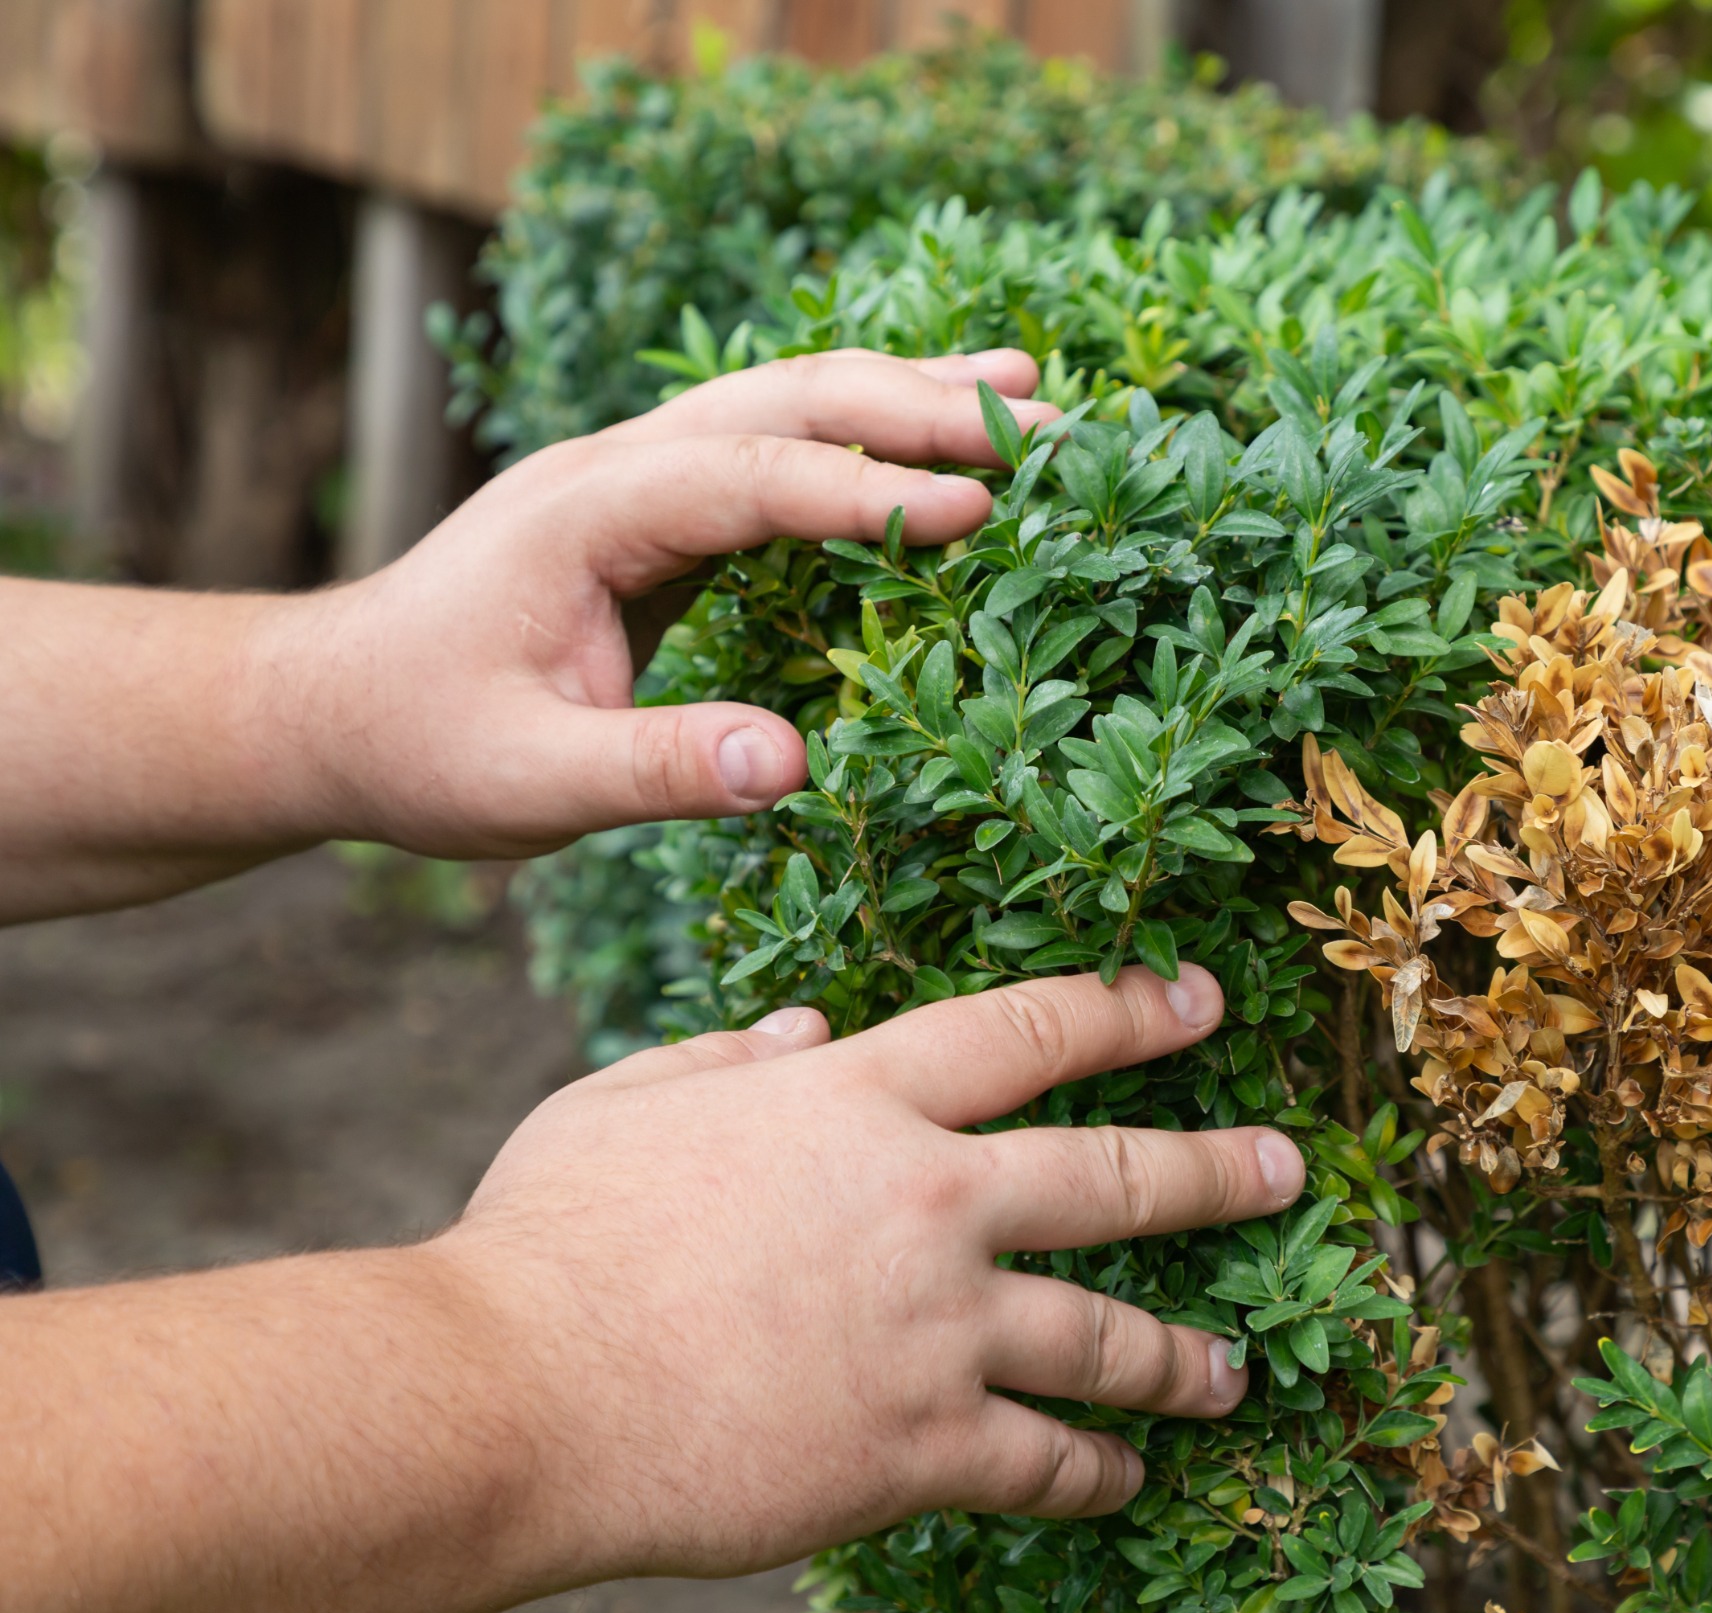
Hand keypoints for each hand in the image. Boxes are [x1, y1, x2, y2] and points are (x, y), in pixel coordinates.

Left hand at [278, 347, 1056, 857]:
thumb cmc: (417, 747)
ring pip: (782, 402)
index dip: (866, 490)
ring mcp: (631, 475)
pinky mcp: (652, 507)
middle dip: (915, 404)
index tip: (977, 508)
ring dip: (900, 392)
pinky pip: (772, 449)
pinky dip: (860, 437)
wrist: (324, 708)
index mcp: (583, 514)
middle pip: (782, 399)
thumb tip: (796, 759)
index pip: (748, 477)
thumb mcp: (530, 783)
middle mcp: (612, 466)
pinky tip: (930, 447)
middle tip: (1044, 424)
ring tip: (1021, 387)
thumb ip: (659, 770)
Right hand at [436, 964, 1302, 1578]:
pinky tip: (1129, 1480)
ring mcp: (935, 1327)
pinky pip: (1045, 1462)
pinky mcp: (919, 1446)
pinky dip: (1097, 1473)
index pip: (1032, 1030)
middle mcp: (927, 1200)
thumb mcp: (627, 1100)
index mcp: (859, 1100)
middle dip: (1219, 1170)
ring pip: (1109, 1335)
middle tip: (1289, 1171)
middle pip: (1114, 1174)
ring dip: (1188, 1355)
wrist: (513, 1395)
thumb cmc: (548, 1239)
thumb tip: (806, 1027)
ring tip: (1241, 1370)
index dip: (1130, 1008)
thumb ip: (730, 1058)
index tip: (1201, 1000)